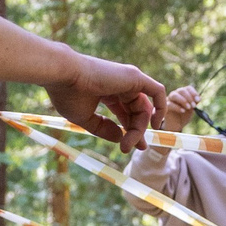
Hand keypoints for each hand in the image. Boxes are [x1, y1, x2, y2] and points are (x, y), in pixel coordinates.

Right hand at [49, 55, 167, 151]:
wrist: (63, 75)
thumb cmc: (68, 94)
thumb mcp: (85, 118)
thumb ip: (103, 128)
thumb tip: (120, 138)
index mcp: (107, 91)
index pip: (125, 112)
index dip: (129, 130)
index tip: (127, 147)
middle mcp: (120, 84)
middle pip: (136, 112)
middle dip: (136, 132)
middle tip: (131, 149)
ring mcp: (129, 79)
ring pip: (145, 108)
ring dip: (140, 129)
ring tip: (132, 143)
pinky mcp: (135, 77)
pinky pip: (158, 92)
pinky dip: (162, 107)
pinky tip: (156, 124)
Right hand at [155, 84, 201, 133]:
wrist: (177, 125)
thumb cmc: (184, 115)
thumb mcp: (191, 110)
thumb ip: (194, 103)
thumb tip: (198, 98)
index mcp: (183, 93)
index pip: (188, 88)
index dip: (194, 93)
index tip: (198, 100)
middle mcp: (176, 94)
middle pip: (181, 90)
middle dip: (189, 98)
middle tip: (193, 106)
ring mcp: (169, 100)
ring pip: (174, 95)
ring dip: (183, 100)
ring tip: (188, 108)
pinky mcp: (165, 107)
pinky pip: (170, 104)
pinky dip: (177, 107)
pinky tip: (183, 111)